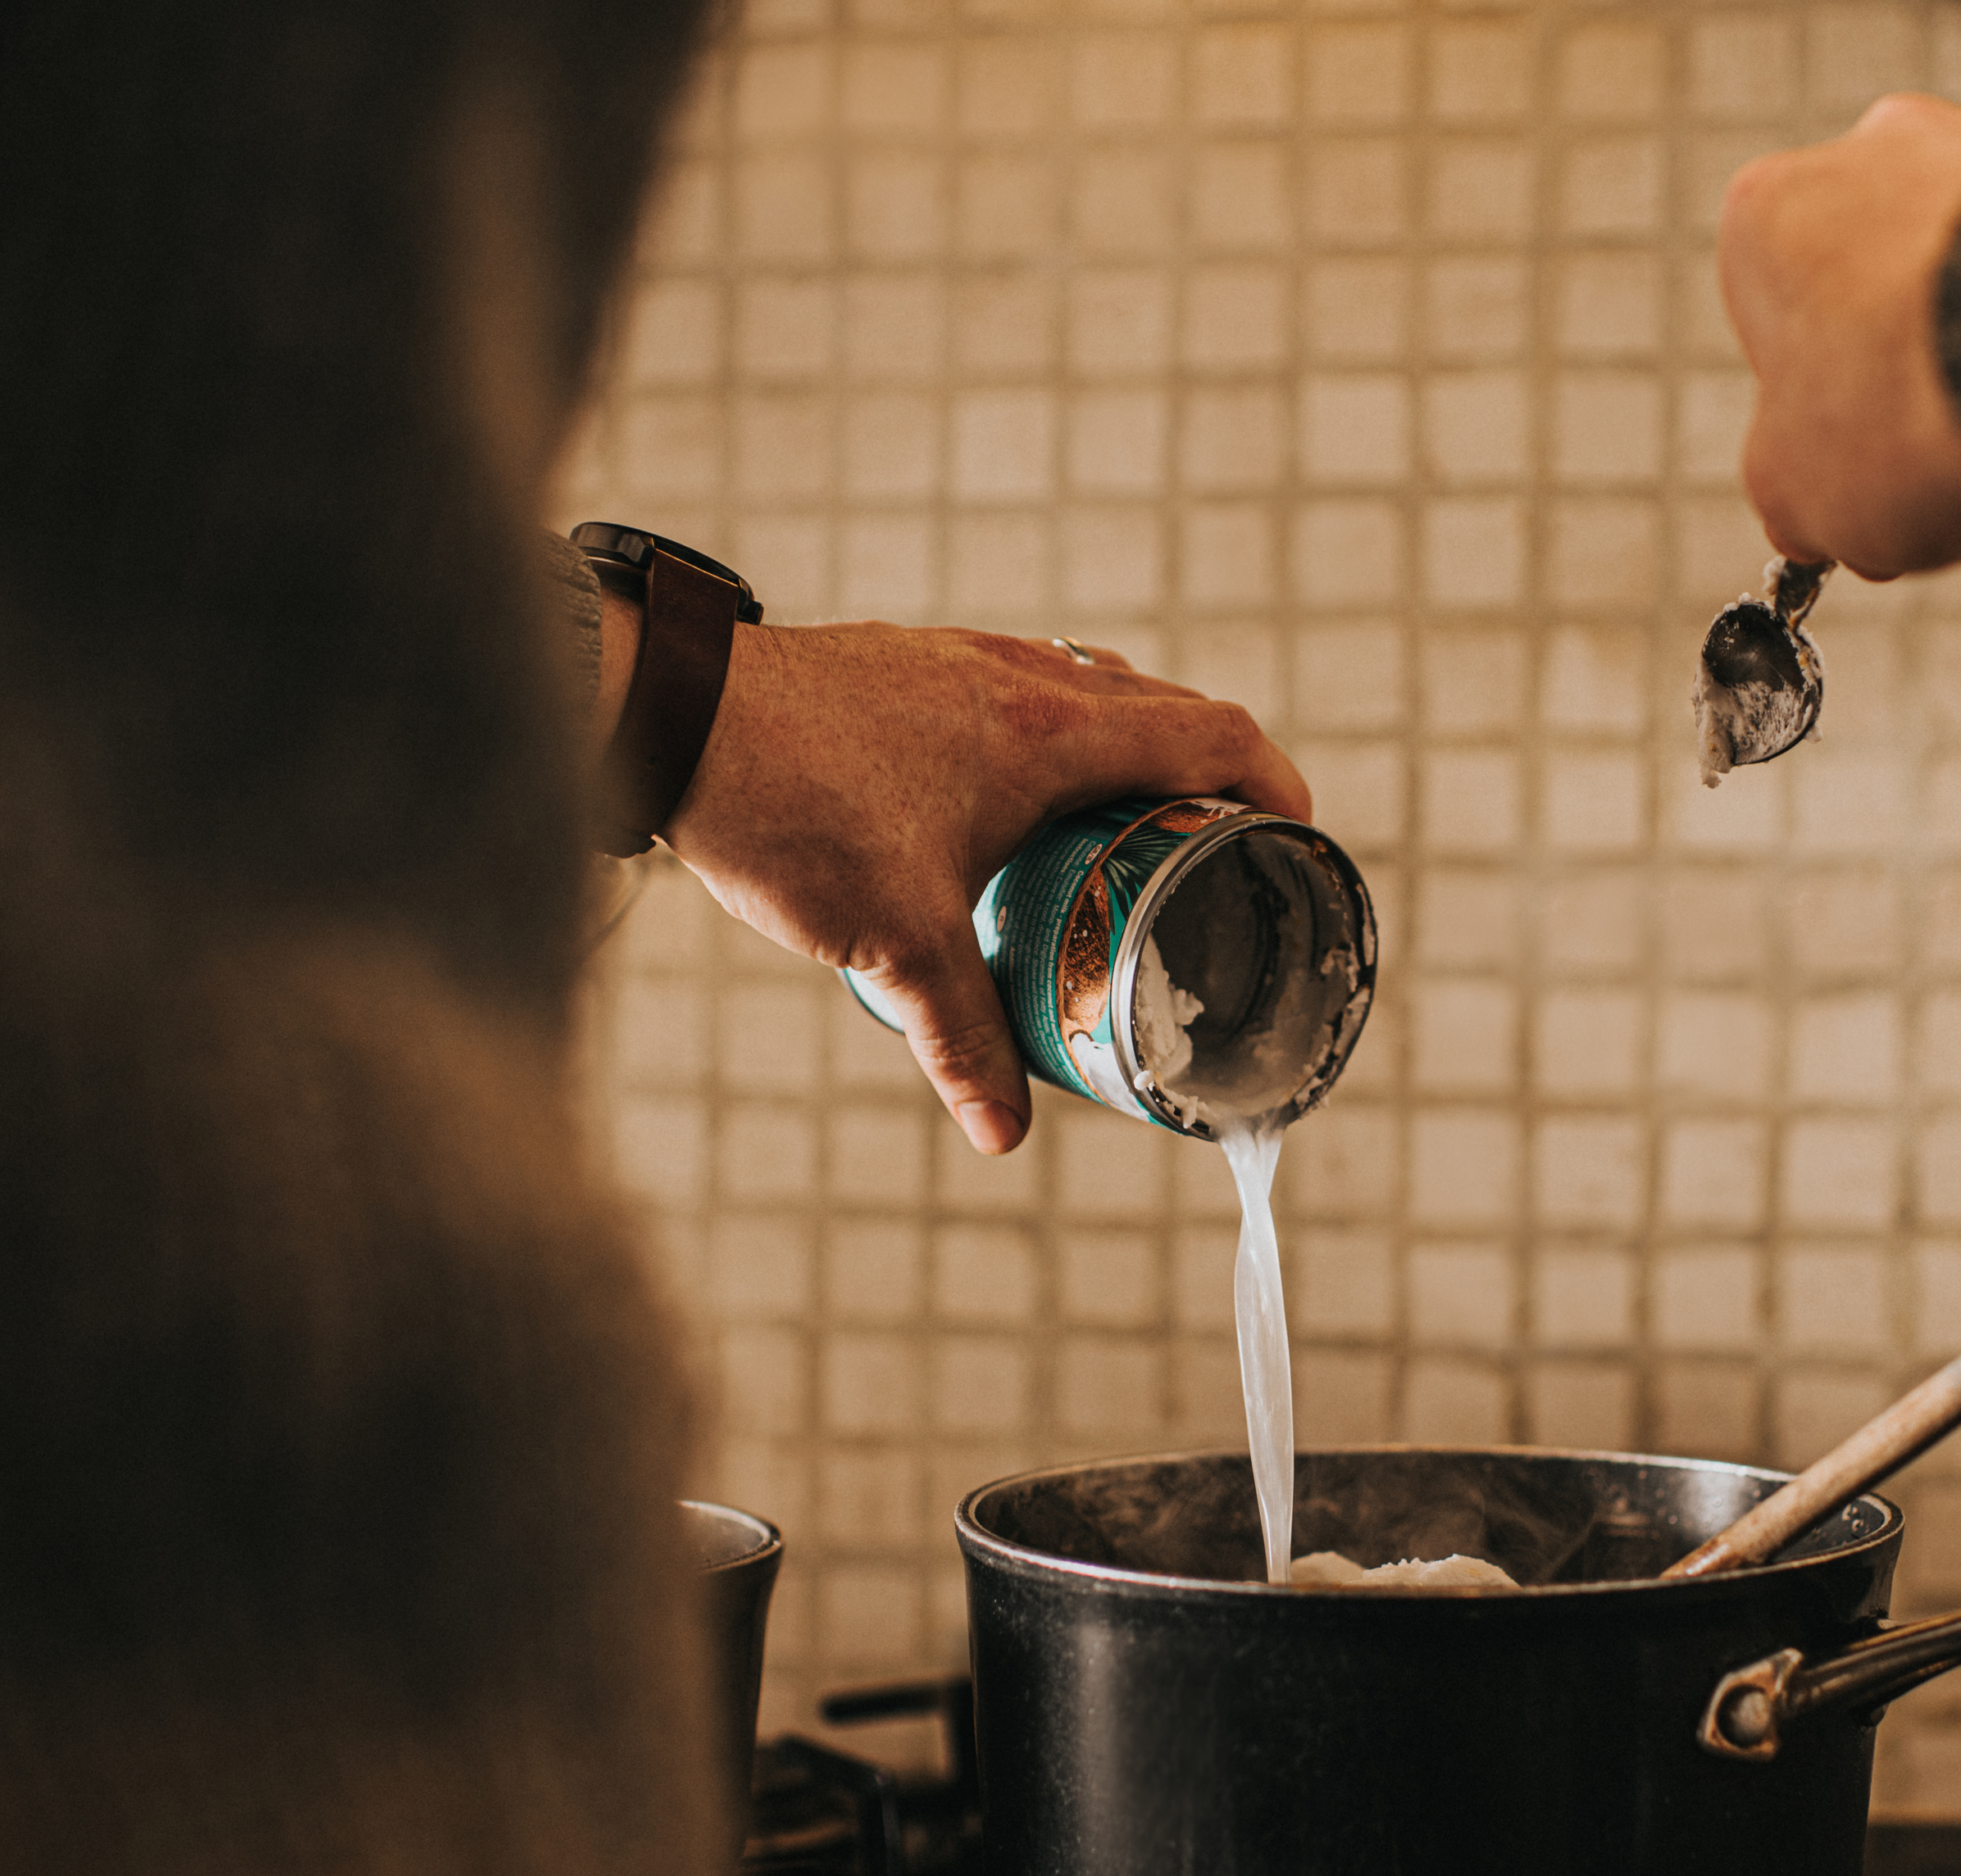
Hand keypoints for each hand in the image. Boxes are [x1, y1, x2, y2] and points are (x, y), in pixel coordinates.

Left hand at [656, 624, 1308, 1154]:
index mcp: (1051, 731)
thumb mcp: (891, 943)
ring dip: (1126, 746)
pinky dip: (1051, 733)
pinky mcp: (904, 662)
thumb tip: (1003, 1133)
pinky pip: (1018, 685)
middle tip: (1215, 846)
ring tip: (1120, 827)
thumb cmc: (789, 809)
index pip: (1209, 735)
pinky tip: (1006, 796)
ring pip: (1086, 686)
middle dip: (1207, 772)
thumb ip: (959, 1038)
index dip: (1271, 779)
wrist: (666, 711)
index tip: (1294, 827)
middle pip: (1160, 707)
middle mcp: (1020, 675)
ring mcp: (959, 657)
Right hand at [1719, 94, 1960, 579]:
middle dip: (1904, 365)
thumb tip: (1808, 515)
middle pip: (1876, 283)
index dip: (1817, 407)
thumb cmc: (1904, 407)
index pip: (1780, 323)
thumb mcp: (1794, 493)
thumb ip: (1788, 492)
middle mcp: (1868, 151)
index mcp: (1765, 213)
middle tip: (1931, 447)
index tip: (1852, 460)